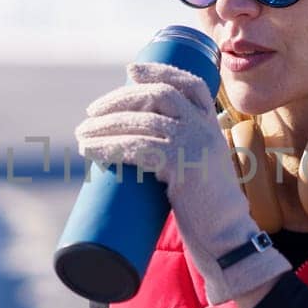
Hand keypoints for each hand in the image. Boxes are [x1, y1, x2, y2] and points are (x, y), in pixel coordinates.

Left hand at [74, 61, 292, 304]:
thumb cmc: (206, 209)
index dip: (160, 71)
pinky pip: (138, 147)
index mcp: (211, 125)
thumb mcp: (201, 168)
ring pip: (143, 120)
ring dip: (106, 125)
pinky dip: (110, 147)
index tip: (130, 70)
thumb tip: (141, 147)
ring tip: (81, 135)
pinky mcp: (181, 167)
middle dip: (120, 98)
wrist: (226, 238)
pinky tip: (91, 150)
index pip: (189, 83)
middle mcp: (205, 129)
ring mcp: (194, 146)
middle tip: (91, 112)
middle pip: (158, 95)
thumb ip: (181, 152)